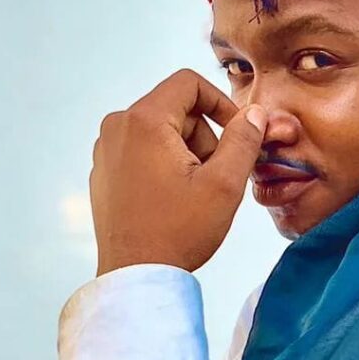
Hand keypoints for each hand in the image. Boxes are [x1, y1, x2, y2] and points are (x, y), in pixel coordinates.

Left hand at [90, 68, 267, 276]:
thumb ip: (243, 140)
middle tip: (215, 176)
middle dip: (204, 137)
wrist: (136, 275)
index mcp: (143, 121)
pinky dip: (164, 166)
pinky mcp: (103, 172)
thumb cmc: (178, 231)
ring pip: (160, 131)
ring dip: (186, 153)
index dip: (221, 103)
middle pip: (175, 110)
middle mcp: (117, 127)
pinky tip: (173, 201)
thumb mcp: (224, 184)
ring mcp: (105, 150)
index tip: (237, 133)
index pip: (188, 84)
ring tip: (194, 193)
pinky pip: (142, 152)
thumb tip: (255, 113)